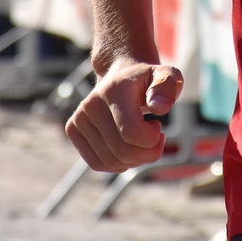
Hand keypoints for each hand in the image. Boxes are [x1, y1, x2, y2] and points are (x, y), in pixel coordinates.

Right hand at [65, 60, 183, 171]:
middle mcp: (91, 103)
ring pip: (112, 161)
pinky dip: (118, 164)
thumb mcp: (168, 76)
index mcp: (114, 90)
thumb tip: (159, 107)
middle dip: (148, 153)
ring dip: (135, 159)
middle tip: (155, 138)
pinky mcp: (73, 129)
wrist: (122, 76)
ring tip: (141, 140)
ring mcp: (79, 117)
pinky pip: (98, 163)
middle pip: (122, 151)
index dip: (153, 139)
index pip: (131, 132)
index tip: (157, 126)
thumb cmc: (148, 81)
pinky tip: (127, 148)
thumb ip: (168, 86)